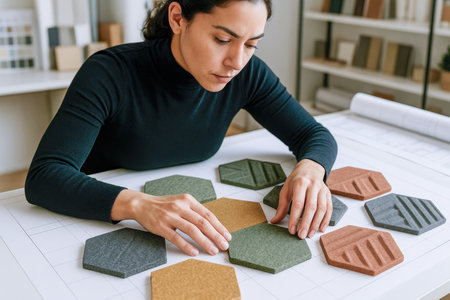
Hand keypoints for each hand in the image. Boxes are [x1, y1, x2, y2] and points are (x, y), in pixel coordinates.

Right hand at [111, 189, 231, 255]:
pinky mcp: (161, 226)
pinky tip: (194, 252)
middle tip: (224, 245)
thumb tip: (213, 226)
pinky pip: (176, 238)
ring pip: (192, 230)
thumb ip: (194, 211)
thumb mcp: (181, 202)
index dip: (219, 226)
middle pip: (202, 223)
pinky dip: (187, 245)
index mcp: (188, 200)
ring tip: (213, 250)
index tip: (227, 236)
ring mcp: (170, 216)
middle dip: (216, 235)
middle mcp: (180, 207)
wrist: (141, 204)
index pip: (207, 214)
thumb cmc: (164, 205)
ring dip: (205, 242)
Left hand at [270, 159, 331, 238]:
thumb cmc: (296, 180)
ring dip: (316, 223)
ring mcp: (322, 189)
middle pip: (311, 207)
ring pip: (321, 209)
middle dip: (306, 223)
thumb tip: (274, 221)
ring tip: (309, 234)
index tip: (292, 230)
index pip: (298, 204)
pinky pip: (329, 208)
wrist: (309, 168)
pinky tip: (321, 228)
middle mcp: (313, 186)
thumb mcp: (285, 190)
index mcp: (300, 184)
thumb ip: (281, 206)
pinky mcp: (328, 194)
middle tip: (301, 235)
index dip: (294, 218)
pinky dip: (326, 220)